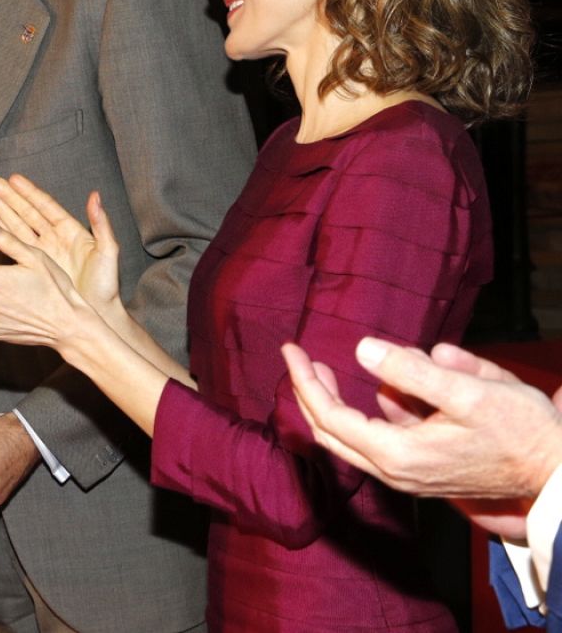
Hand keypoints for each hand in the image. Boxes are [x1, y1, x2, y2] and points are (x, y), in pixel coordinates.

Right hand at [0, 177, 119, 314]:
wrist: (97, 314)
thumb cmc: (105, 286)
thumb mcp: (108, 252)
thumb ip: (101, 224)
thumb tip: (95, 196)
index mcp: (72, 231)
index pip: (47, 207)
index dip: (30, 193)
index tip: (14, 179)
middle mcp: (55, 239)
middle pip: (28, 213)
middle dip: (11, 198)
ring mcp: (44, 253)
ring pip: (19, 227)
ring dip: (4, 213)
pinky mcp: (35, 267)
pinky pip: (16, 248)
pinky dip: (3, 236)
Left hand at [282, 338, 561, 533]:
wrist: (556, 473)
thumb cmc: (519, 431)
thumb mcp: (470, 393)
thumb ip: (415, 372)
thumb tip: (363, 350)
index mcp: (398, 455)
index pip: (330, 417)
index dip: (305, 382)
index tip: (290, 350)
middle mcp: (394, 472)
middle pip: (330, 432)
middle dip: (310, 392)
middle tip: (299, 356)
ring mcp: (407, 476)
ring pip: (353, 436)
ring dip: (338, 401)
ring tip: (336, 366)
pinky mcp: (421, 472)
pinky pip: (380, 439)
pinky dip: (371, 411)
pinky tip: (391, 384)